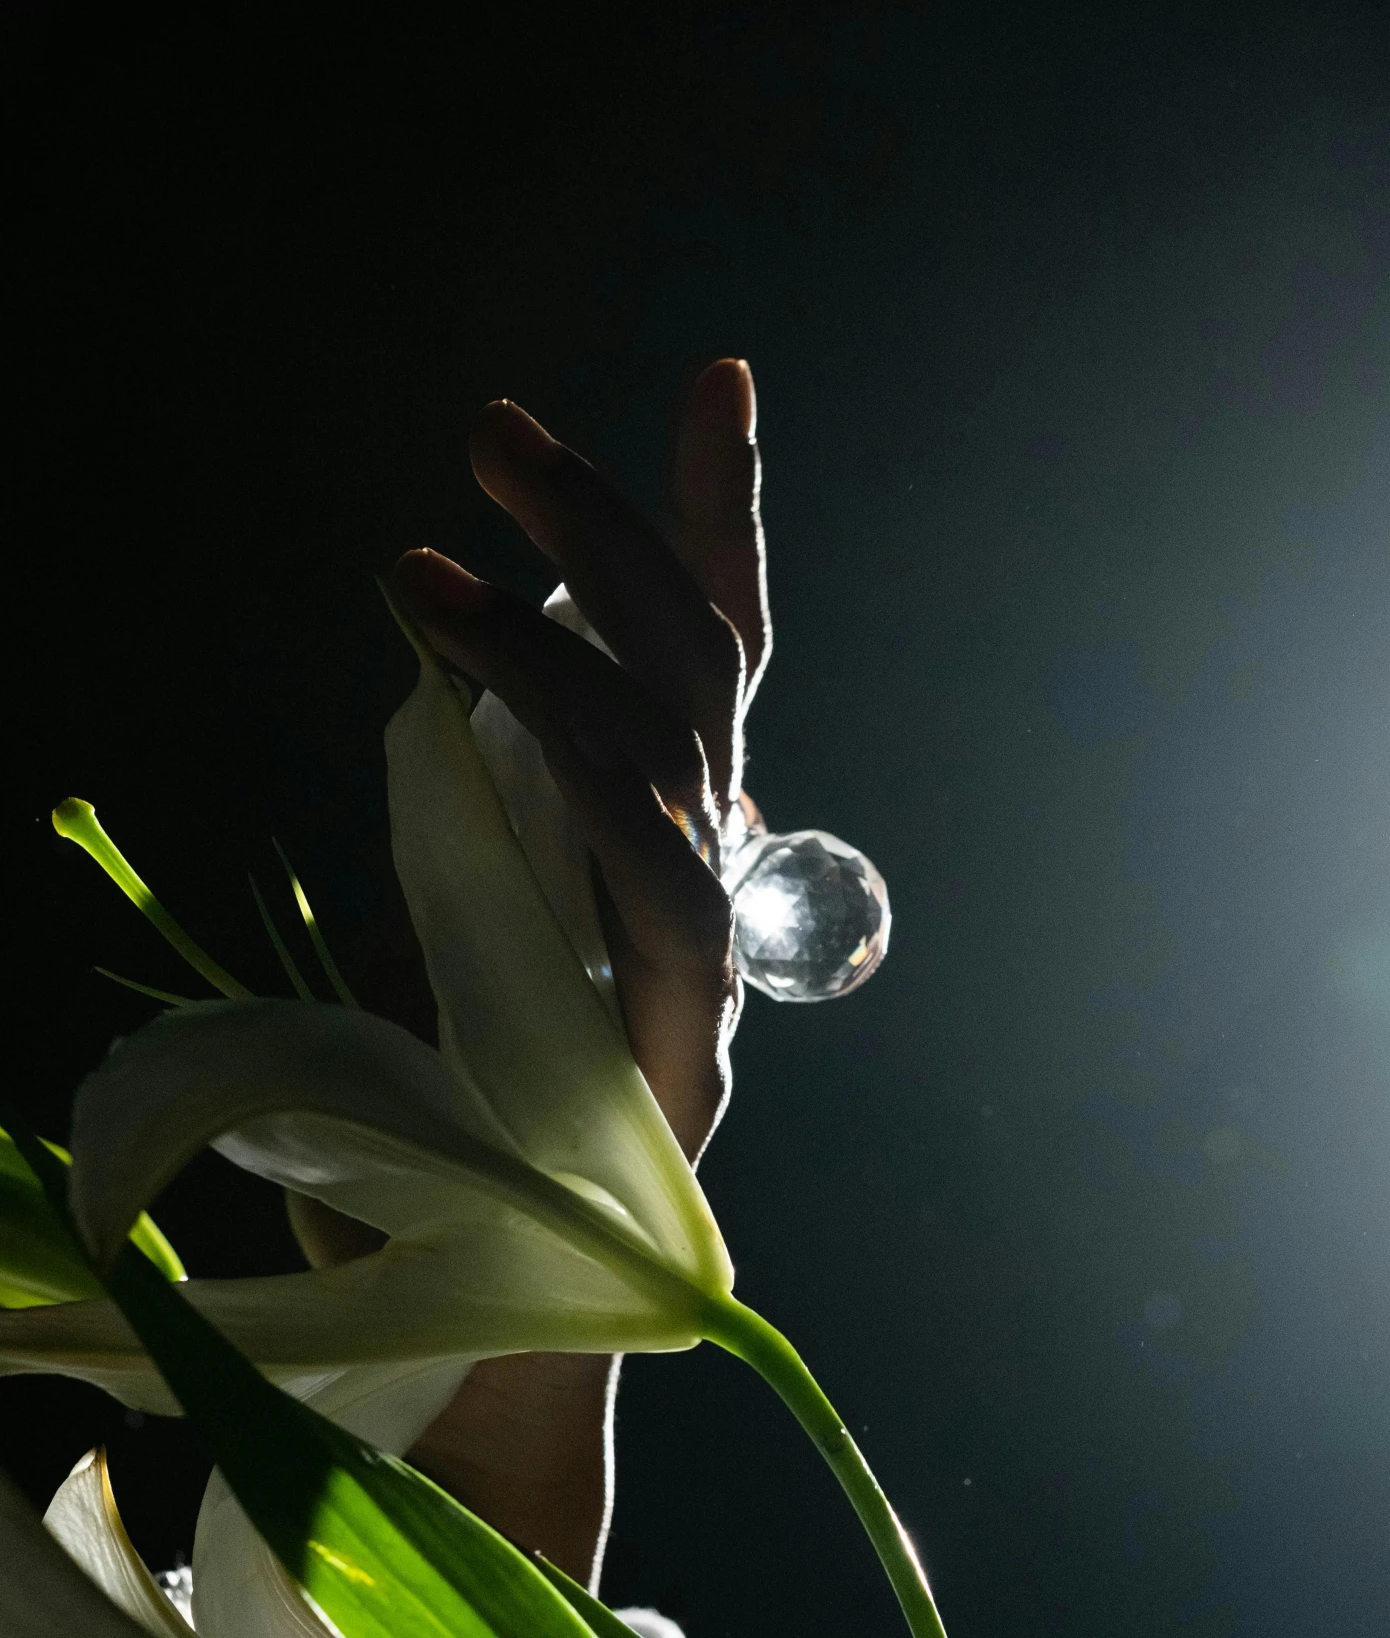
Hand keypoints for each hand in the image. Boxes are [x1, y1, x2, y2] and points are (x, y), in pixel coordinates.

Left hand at [393, 358, 769, 1164]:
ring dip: (547, 639)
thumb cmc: (493, 1060)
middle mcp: (716, 850)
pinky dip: (591, 777)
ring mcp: (712, 931)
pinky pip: (658, 877)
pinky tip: (498, 702)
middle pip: (694, 658)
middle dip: (607, 531)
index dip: (723, 510)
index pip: (719, 635)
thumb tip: (446, 646)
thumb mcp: (484, 881)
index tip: (722, 376)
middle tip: (496, 431)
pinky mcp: (690, 1020)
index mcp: (678, 805)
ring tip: (418, 569)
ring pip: (668, 745)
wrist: (532, 1260)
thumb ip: (492, 775)